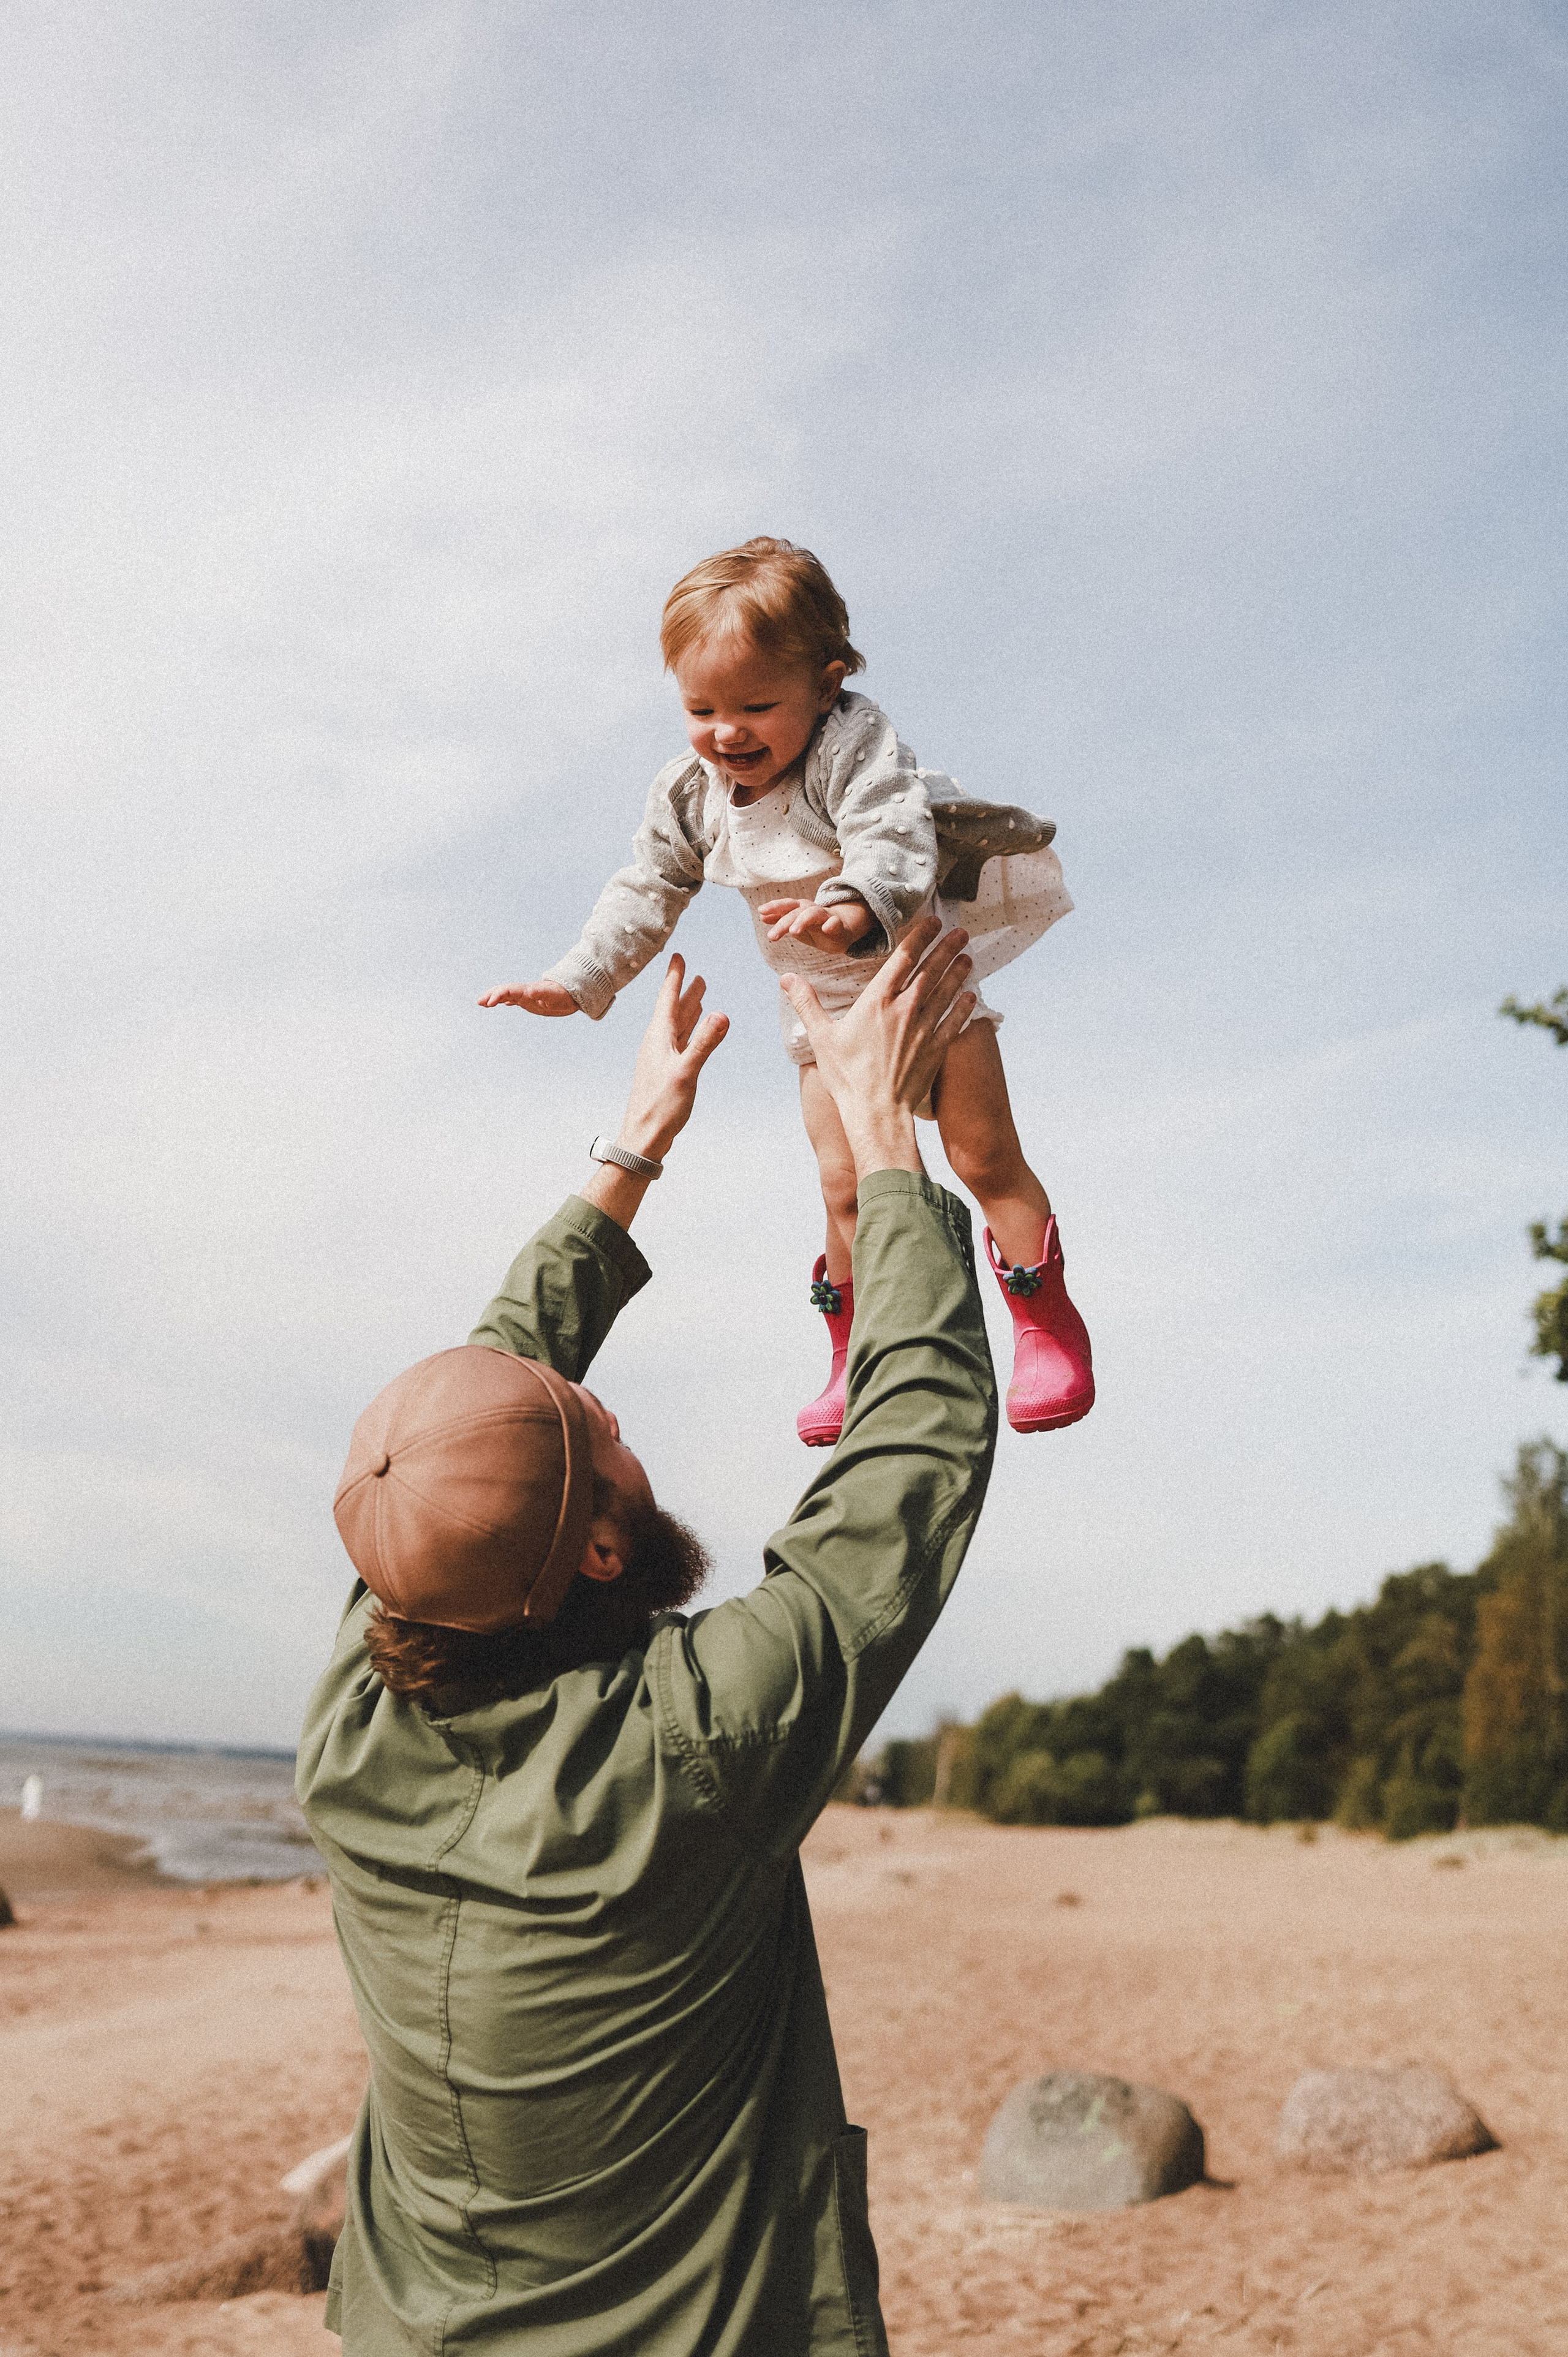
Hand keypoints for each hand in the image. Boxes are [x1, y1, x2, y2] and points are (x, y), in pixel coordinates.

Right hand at [478, 980, 578, 1014]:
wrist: (574, 993)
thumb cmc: (565, 995)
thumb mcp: (554, 995)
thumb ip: (541, 992)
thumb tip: (529, 991)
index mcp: (528, 990)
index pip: (508, 990)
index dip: (497, 995)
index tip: (489, 1004)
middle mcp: (525, 991)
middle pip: (504, 990)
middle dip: (491, 995)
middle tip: (479, 1002)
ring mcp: (527, 995)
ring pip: (507, 994)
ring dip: (494, 997)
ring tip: (482, 1003)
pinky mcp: (531, 1000)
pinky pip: (515, 999)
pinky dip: (505, 1000)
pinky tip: (502, 1004)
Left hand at [617, 954, 728, 1163]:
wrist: (643, 1137)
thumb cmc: (660, 1107)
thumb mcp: (686, 1072)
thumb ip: (705, 1043)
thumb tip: (721, 1014)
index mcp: (658, 1038)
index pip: (667, 999)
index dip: (674, 977)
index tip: (678, 956)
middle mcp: (657, 1044)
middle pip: (673, 1009)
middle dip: (684, 991)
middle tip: (693, 972)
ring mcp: (661, 1058)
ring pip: (678, 1026)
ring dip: (688, 1010)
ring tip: (699, 995)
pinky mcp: (667, 1071)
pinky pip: (680, 1042)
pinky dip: (689, 1031)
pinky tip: (694, 1032)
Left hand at [758, 898, 877, 950]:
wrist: (843, 930)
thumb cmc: (816, 928)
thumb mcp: (796, 925)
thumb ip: (781, 920)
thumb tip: (762, 916)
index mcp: (800, 910)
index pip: (786, 906)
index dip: (774, 907)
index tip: (761, 912)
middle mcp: (811, 910)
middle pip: (796, 912)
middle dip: (783, 923)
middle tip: (771, 936)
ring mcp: (825, 917)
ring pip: (813, 914)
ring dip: (803, 921)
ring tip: (794, 932)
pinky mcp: (839, 925)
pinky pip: (835, 923)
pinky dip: (831, 924)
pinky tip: (827, 928)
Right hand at [780, 915, 973, 1179]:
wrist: (876, 1112)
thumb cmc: (847, 1076)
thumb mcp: (821, 1037)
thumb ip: (806, 1003)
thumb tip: (786, 978)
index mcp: (877, 1001)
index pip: (903, 958)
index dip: (919, 936)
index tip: (932, 921)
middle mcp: (905, 1009)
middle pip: (931, 969)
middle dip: (946, 947)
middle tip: (960, 931)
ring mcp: (924, 1028)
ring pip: (946, 991)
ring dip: (958, 971)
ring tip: (968, 955)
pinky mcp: (936, 1049)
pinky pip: (955, 1022)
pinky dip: (964, 1007)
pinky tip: (971, 995)